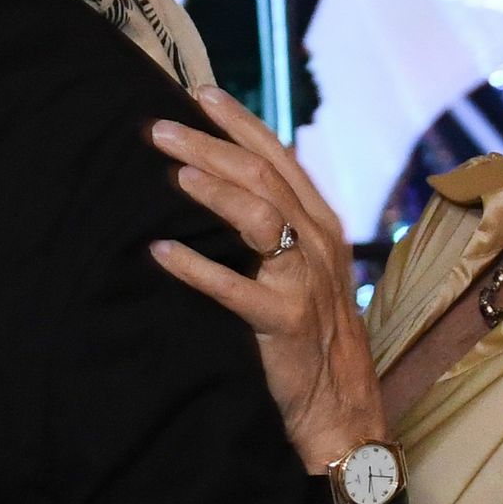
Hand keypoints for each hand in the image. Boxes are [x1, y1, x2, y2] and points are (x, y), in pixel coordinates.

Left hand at [149, 89, 384, 466]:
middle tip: (160, 128)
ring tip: (172, 173)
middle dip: (211, 146)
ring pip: (260, 218)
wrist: (342, 411)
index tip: (199, 92)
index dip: (240, 122)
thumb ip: (279, 227)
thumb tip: (228, 184)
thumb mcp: (306, 271)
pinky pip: (236, 289)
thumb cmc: (314, 338)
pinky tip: (160, 252)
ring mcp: (304, 282)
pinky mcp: (285, 323)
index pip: (279, 157)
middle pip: (264, 177)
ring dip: (212, 191)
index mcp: (321, 225)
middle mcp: (317, 245)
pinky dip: (196, 268)